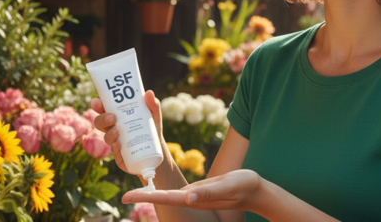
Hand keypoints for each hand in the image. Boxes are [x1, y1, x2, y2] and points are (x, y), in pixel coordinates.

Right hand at [91, 90, 164, 174]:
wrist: (157, 149)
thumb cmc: (151, 128)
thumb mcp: (153, 115)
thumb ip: (152, 104)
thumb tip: (149, 93)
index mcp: (117, 116)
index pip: (104, 109)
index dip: (98, 105)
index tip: (96, 102)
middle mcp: (113, 128)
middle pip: (100, 123)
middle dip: (103, 119)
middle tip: (112, 117)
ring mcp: (116, 142)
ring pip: (106, 138)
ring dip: (110, 133)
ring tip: (118, 130)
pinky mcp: (121, 155)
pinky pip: (115, 153)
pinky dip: (115, 149)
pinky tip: (118, 145)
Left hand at [122, 169, 264, 212]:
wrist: (256, 191)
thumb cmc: (244, 187)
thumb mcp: (227, 186)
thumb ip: (208, 192)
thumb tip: (186, 197)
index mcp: (194, 199)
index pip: (165, 198)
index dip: (146, 197)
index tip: (127, 197)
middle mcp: (191, 199)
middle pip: (162, 197)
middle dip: (144, 195)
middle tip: (124, 195)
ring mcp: (194, 195)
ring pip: (168, 193)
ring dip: (151, 192)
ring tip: (133, 190)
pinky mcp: (198, 191)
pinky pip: (177, 189)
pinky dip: (164, 186)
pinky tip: (157, 182)